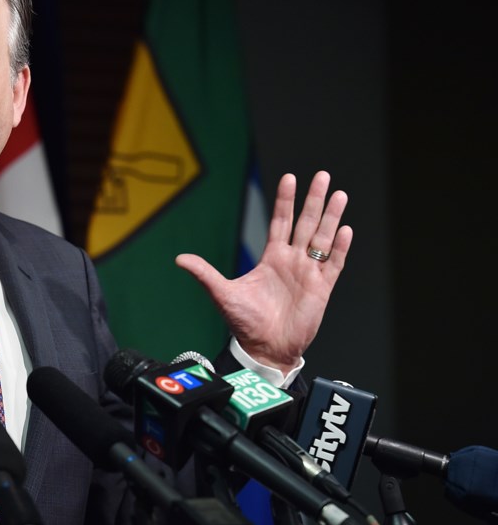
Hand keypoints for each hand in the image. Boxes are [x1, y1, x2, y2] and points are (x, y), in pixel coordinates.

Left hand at [175, 171, 351, 373]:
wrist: (265, 348)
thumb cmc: (245, 323)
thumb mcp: (222, 293)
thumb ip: (204, 273)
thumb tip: (179, 258)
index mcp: (271, 259)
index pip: (280, 222)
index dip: (285, 200)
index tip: (289, 178)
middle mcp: (292, 262)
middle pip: (306, 223)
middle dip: (314, 200)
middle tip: (322, 176)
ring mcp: (309, 274)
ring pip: (323, 238)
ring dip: (331, 217)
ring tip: (338, 194)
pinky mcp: (322, 289)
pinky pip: (333, 263)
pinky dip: (339, 247)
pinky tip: (345, 229)